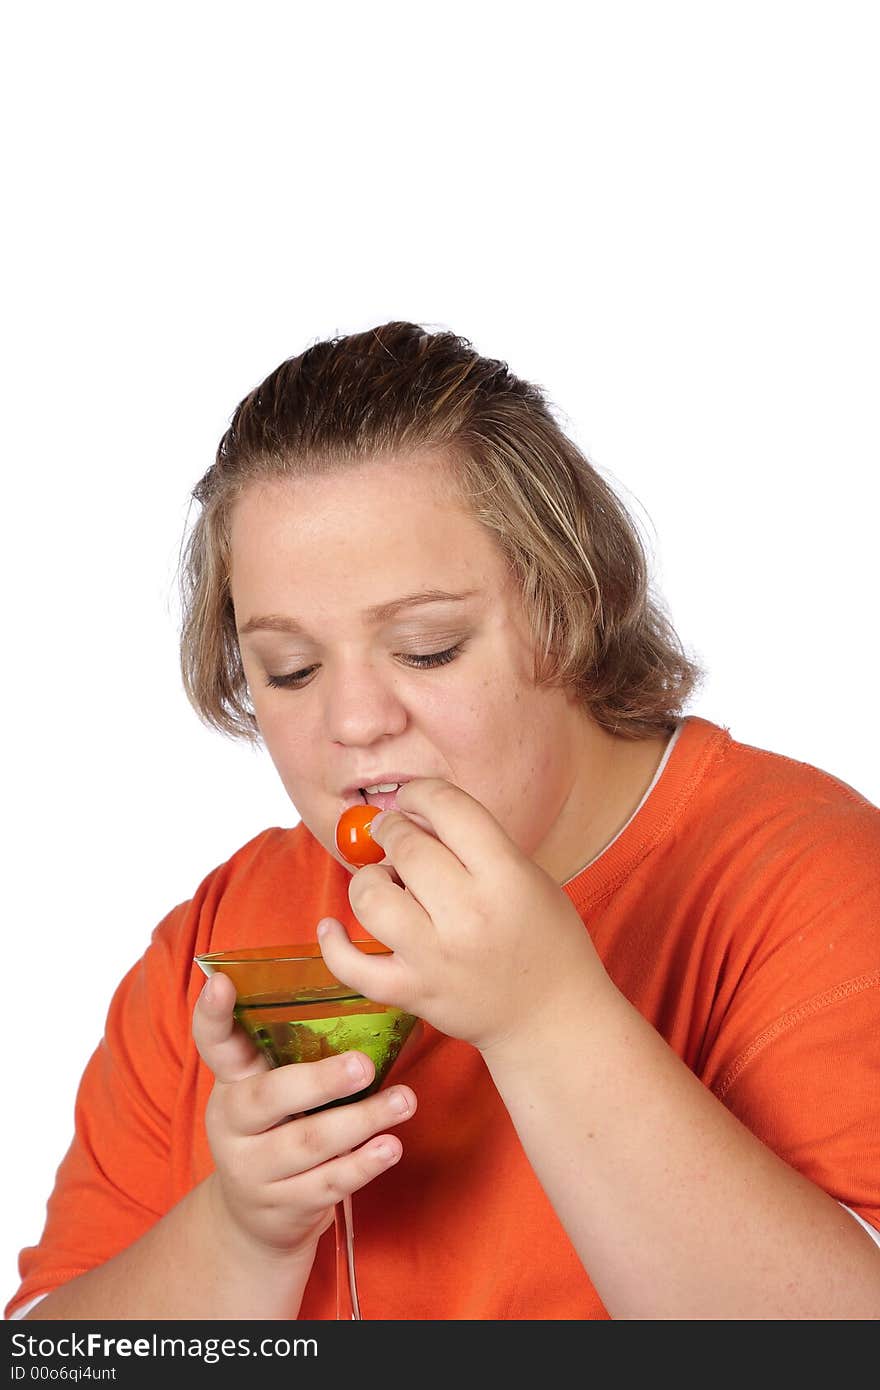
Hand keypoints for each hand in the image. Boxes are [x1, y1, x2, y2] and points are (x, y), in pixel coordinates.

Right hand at [191, 971, 416, 1255]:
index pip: (213, 1041)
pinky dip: (362, 1165)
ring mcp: (252, 1168)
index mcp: (232, 1080)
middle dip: (320, 1081)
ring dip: (361, 1121)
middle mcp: (233, 1122)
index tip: (221, 982)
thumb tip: (388, 1009)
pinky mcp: (281, 1205)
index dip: (212, 1013)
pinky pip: (326, 1184)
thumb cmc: (279, 1128)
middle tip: (364, 1065)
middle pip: (270, 1097)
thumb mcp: (276, 1088)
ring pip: (308, 1143)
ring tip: (404, 1102)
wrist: (252, 1217)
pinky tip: (390, 1147)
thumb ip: (307, 1053)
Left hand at [318, 778, 606, 1053]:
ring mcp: (436, 957)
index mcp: (506, 877)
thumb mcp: (526, 876)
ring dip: (368, 878)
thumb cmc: (543, 937)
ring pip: (371, 898)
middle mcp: (469, 915)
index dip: (421, 792)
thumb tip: (413, 815)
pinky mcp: (413, 993)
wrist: (551, 1017)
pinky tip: (333, 928)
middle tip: (395, 834)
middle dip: (392, 830)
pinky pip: (353, 967)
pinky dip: (334, 945)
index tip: (413, 798)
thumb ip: (476, 844)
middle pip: (406, 847)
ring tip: (384, 881)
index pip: (449, 808)